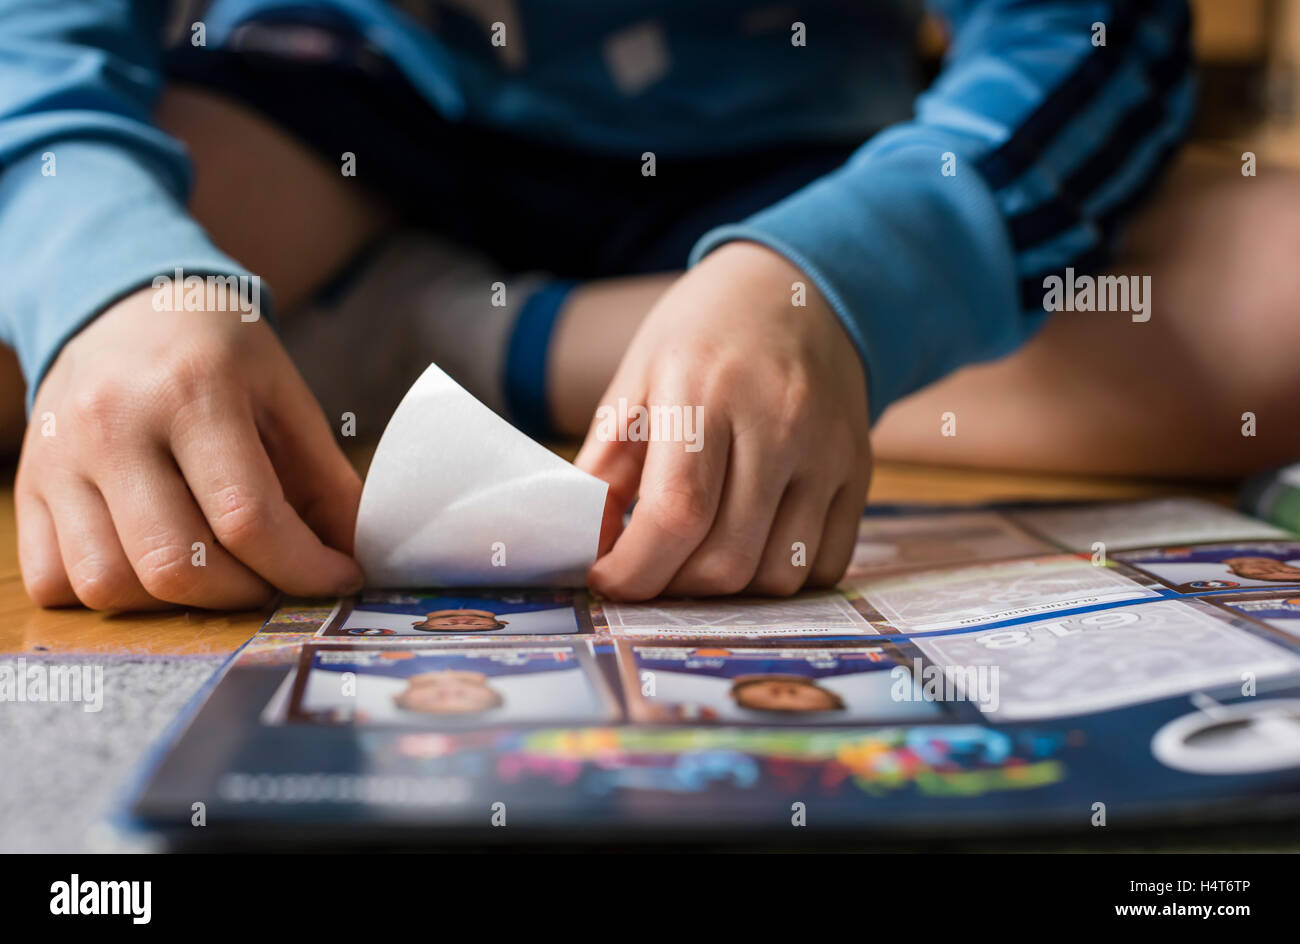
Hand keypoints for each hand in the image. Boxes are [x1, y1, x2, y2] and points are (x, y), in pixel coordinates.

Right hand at [17, 285, 363, 609]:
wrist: (125, 309)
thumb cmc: (219, 356)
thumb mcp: (286, 397)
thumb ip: (326, 479)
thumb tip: (358, 558)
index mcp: (193, 392)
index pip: (246, 516)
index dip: (304, 568)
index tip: (340, 579)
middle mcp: (113, 426)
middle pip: (175, 565)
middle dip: (246, 594)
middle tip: (278, 578)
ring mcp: (57, 460)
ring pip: (110, 584)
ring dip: (178, 604)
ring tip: (220, 572)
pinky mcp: (28, 488)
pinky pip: (55, 582)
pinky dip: (113, 596)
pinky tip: (154, 566)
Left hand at [576, 241, 870, 599]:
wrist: (801, 289)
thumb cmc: (706, 332)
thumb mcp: (639, 375)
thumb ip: (607, 461)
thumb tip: (586, 543)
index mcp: (706, 389)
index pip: (677, 511)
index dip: (634, 567)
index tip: (605, 578)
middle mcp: (777, 422)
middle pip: (727, 558)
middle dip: (671, 587)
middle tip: (647, 568)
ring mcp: (827, 451)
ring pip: (778, 575)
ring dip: (726, 591)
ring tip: (695, 558)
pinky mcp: (858, 472)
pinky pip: (824, 565)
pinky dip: (778, 579)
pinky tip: (748, 547)